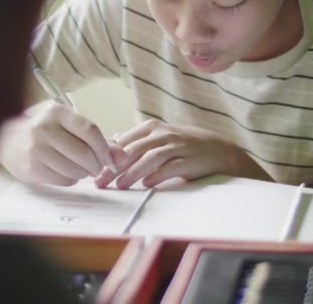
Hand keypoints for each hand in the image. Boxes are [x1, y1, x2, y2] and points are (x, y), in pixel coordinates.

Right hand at [0, 103, 126, 185]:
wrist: (4, 138)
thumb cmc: (42, 129)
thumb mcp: (66, 125)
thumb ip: (95, 138)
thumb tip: (122, 157)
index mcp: (56, 112)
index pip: (90, 130)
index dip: (106, 148)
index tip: (111, 159)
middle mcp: (44, 128)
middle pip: (84, 153)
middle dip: (97, 164)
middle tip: (98, 167)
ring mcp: (36, 148)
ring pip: (75, 170)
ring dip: (84, 174)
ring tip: (80, 168)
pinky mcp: (31, 167)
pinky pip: (63, 180)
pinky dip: (71, 180)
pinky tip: (65, 172)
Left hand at [95, 119, 271, 188]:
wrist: (219, 151)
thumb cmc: (183, 146)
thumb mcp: (158, 139)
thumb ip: (136, 143)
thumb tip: (110, 147)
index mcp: (151, 128)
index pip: (123, 141)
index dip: (107, 157)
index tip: (94, 172)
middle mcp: (163, 134)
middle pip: (133, 150)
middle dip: (114, 167)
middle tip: (101, 182)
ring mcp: (178, 146)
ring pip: (150, 157)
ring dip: (133, 172)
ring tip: (120, 185)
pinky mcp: (190, 160)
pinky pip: (171, 167)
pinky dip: (158, 175)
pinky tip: (147, 185)